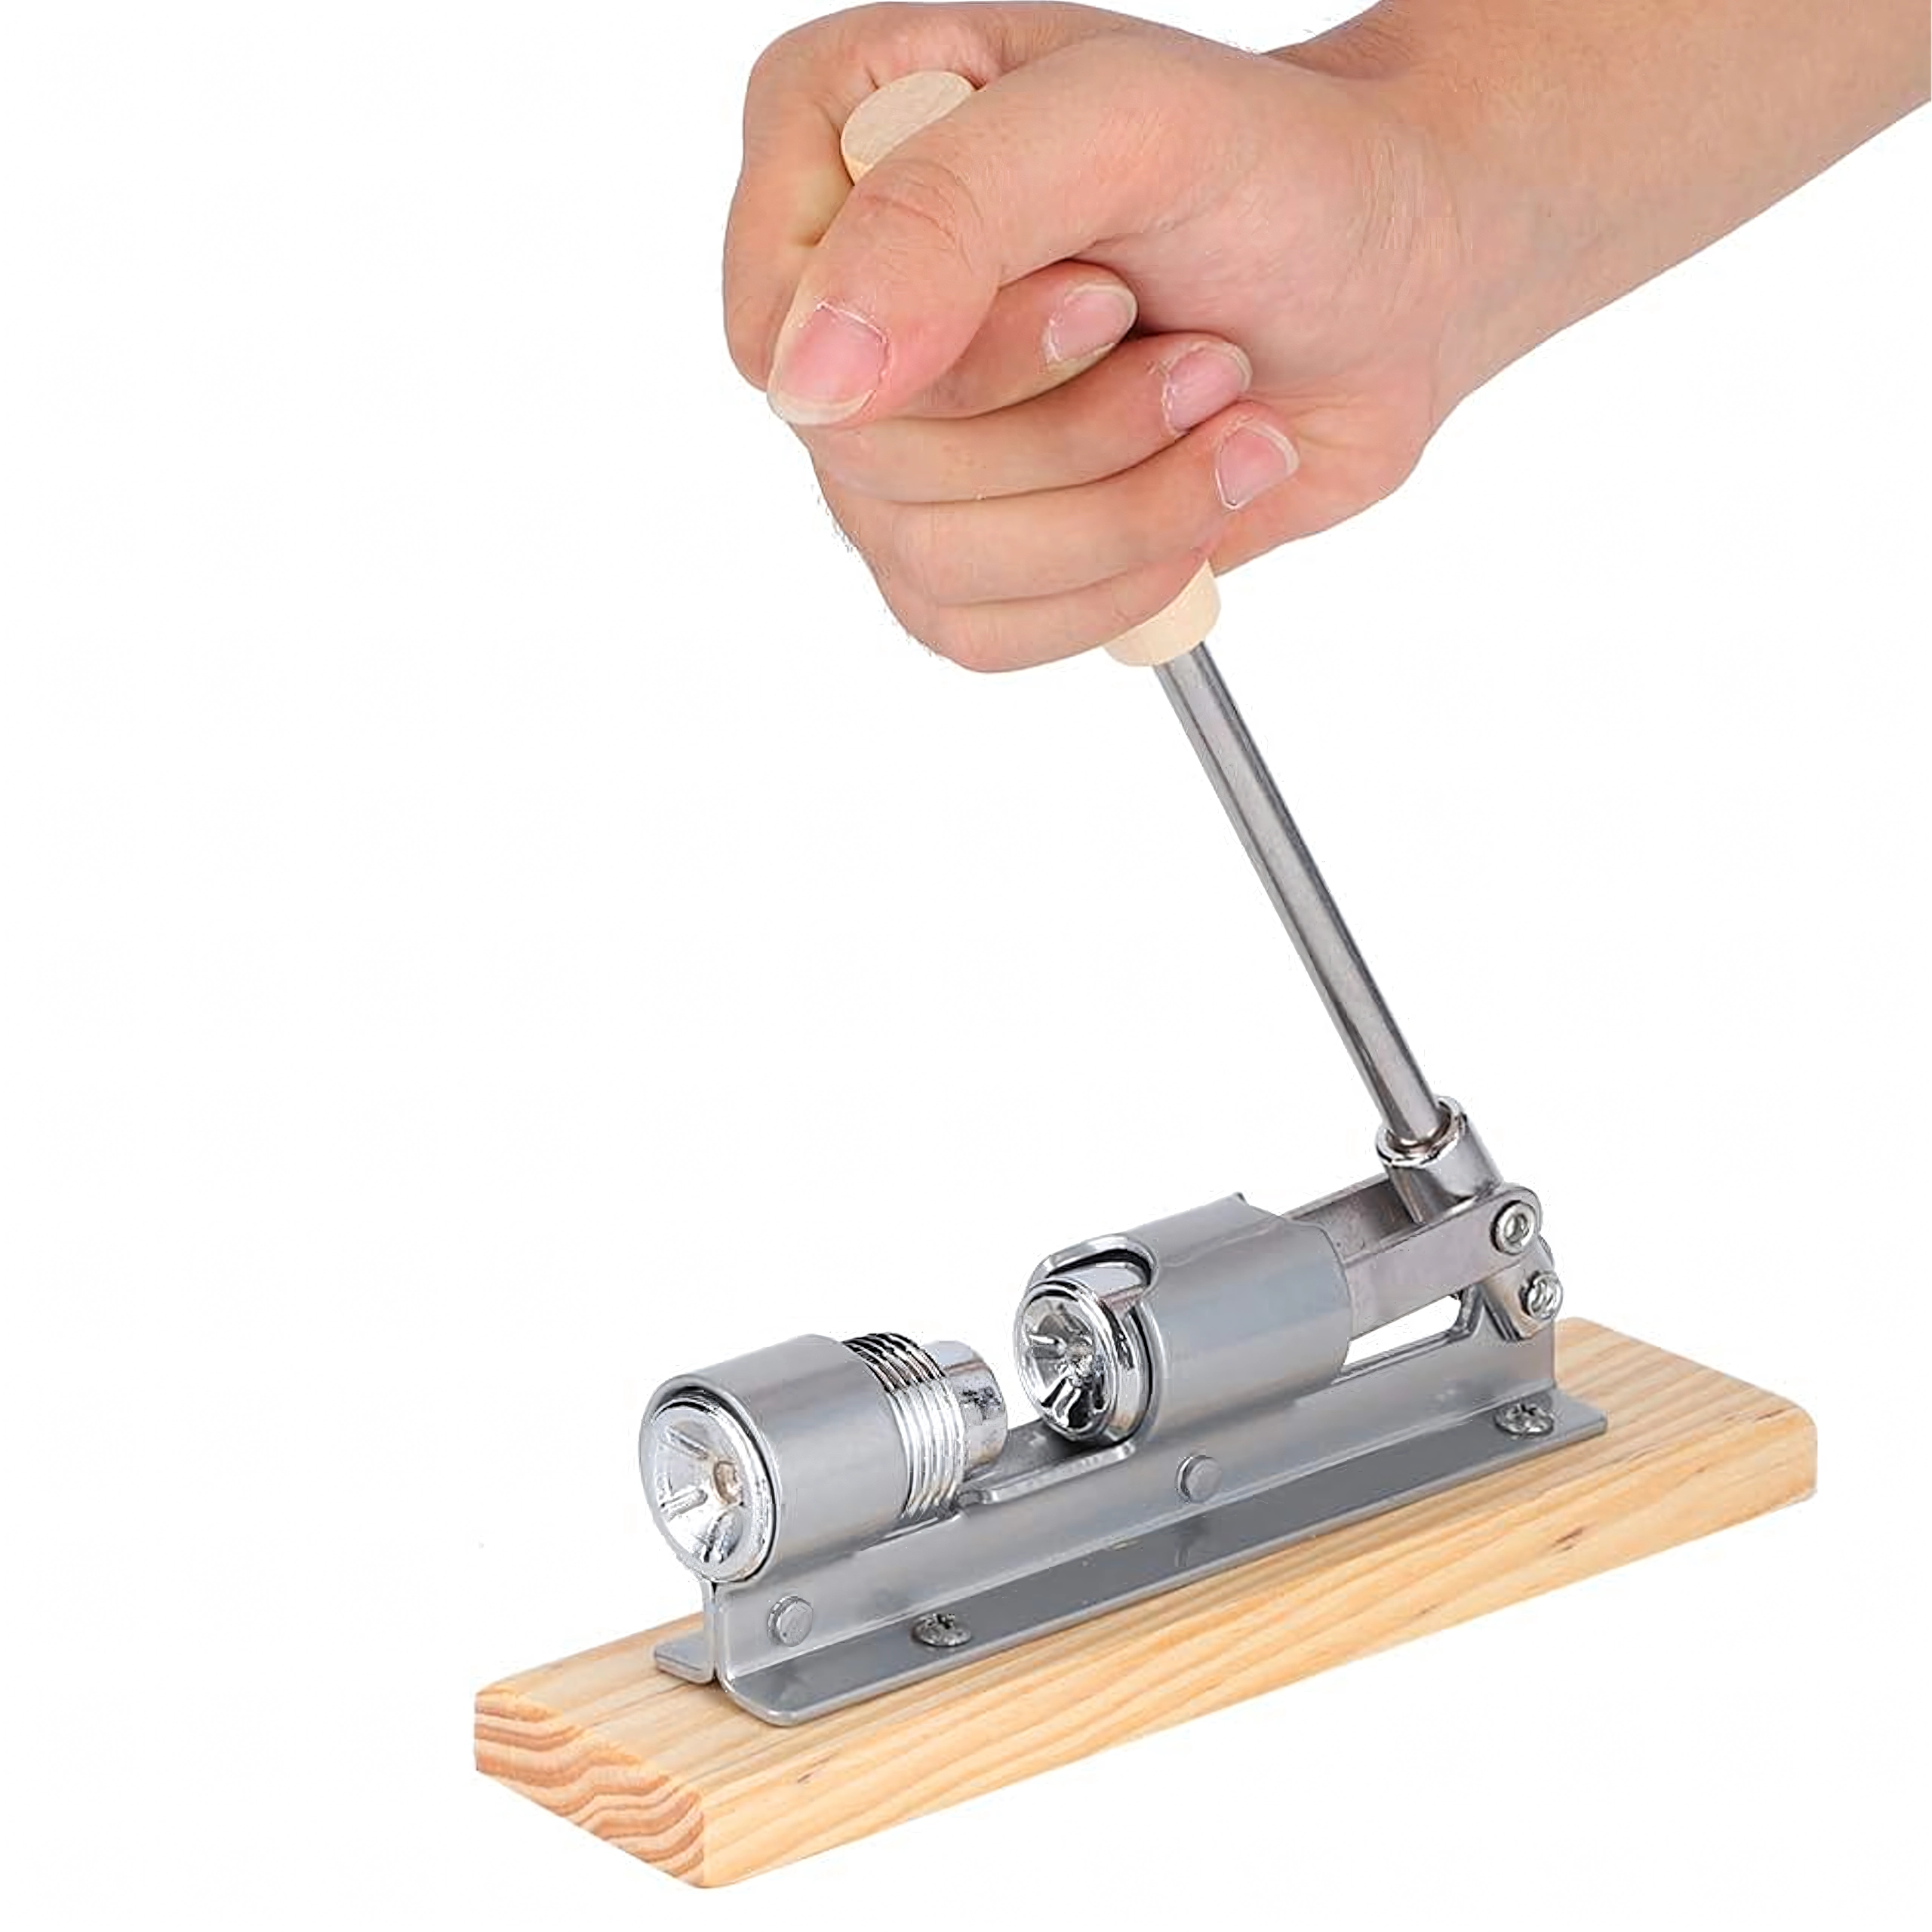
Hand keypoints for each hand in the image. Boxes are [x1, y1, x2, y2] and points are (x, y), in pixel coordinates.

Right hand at [724, 4, 1468, 669]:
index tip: (1102, 300)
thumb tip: (810, 380)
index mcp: (837, 151)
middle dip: (1072, 427)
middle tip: (1197, 348)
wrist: (1395, 283)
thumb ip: (945, 213)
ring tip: (1219, 406)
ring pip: (931, 562)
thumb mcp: (1123, 125)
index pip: (774, 327)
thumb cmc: (1278, 173)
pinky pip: (979, 633)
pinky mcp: (968, 542)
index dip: (947, 360)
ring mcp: (901, 440)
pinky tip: (1195, 495)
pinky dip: (1114, 585)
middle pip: (866, 461)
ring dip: (1116, 507)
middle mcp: (844, 304)